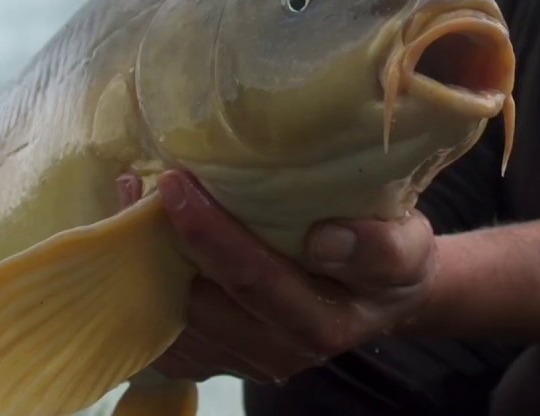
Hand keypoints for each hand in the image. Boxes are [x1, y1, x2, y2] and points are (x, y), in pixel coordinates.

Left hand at [116, 168, 438, 383]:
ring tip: (131, 195)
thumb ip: (378, 247)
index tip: (179, 182)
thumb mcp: (407, 245)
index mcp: (322, 322)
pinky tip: (135, 236)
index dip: (211, 234)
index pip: (255, 281)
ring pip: (176, 319)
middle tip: (142, 180)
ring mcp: (243, 360)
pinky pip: (166, 332)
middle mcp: (278, 352)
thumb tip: (326, 239)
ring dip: (146, 261)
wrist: (385, 297)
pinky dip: (140, 286)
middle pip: (203, 302)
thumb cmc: (392, 257)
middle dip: (166, 241)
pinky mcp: (219, 358)